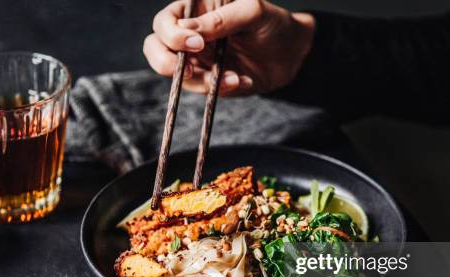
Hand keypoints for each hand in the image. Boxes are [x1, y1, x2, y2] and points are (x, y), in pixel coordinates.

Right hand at [143, 0, 314, 95]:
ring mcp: (198, 61)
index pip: (165, 22)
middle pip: (155, 49)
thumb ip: (220, 19)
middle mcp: (190, 37)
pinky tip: (241, 80)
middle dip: (166, 63)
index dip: (172, 35)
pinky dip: (221, 89)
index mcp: (195, 11)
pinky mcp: (209, 82)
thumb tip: (189, 31)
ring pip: (178, 77)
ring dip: (202, 82)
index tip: (196, 44)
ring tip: (233, 77)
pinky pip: (203, 91)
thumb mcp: (252, 12)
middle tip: (191, 69)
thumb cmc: (273, 24)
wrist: (293, 54)